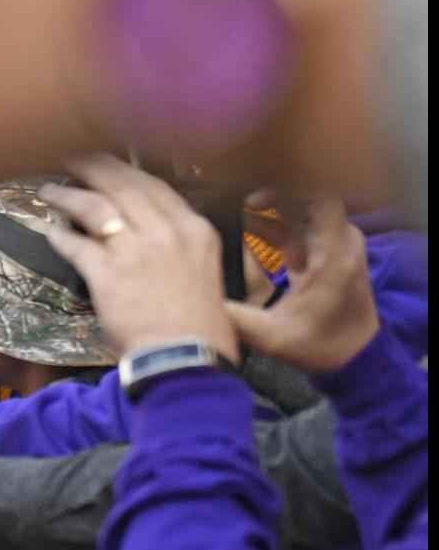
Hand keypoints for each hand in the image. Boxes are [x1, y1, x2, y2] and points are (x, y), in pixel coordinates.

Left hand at [41, 154, 236, 360]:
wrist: (187, 356)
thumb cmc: (199, 324)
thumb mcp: (203, 269)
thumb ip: (180, 243)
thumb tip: (154, 231)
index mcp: (194, 229)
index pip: (155, 186)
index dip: (126, 171)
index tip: (109, 165)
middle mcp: (166, 231)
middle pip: (123, 185)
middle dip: (94, 168)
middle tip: (72, 159)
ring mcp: (135, 250)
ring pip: (95, 208)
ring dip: (68, 196)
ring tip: (48, 191)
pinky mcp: (108, 275)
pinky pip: (77, 246)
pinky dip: (60, 237)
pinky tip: (51, 233)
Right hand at [226, 199, 378, 374]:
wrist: (355, 359)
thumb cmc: (321, 348)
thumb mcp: (272, 337)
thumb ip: (234, 318)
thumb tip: (195, 303)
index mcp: (334, 254)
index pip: (322, 197)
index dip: (289, 190)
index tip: (254, 199)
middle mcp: (339, 242)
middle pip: (309, 199)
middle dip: (273, 197)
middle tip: (239, 203)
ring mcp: (334, 247)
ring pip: (302, 213)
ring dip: (270, 211)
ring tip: (236, 213)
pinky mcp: (325, 255)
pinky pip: (299, 229)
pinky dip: (274, 226)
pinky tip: (246, 227)